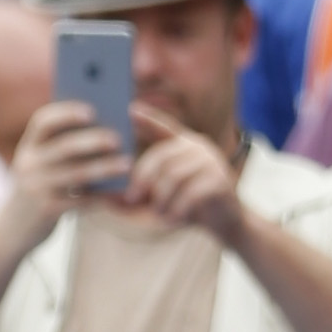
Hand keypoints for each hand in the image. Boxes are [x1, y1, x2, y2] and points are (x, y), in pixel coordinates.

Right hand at [7, 97, 130, 236]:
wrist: (10, 233)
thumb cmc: (36, 191)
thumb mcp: (38, 165)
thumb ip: (59, 146)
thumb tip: (103, 127)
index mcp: (28, 146)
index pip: (43, 121)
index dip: (67, 113)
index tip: (92, 110)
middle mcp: (28, 164)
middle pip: (64, 146)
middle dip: (93, 140)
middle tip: (118, 139)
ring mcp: (36, 189)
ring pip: (77, 174)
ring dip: (105, 167)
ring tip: (127, 164)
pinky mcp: (46, 212)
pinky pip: (80, 201)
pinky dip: (102, 195)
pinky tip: (118, 191)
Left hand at [126, 104, 246, 242]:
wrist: (227, 221)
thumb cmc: (190, 206)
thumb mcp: (161, 198)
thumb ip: (138, 195)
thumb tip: (105, 199)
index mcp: (184, 145)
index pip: (164, 127)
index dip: (149, 118)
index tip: (131, 110)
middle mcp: (198, 147)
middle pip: (162, 157)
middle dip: (143, 179)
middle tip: (132, 199)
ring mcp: (211, 162)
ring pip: (174, 177)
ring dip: (161, 200)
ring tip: (160, 214)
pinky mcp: (220, 181)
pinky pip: (189, 194)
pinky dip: (176, 210)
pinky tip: (174, 219)